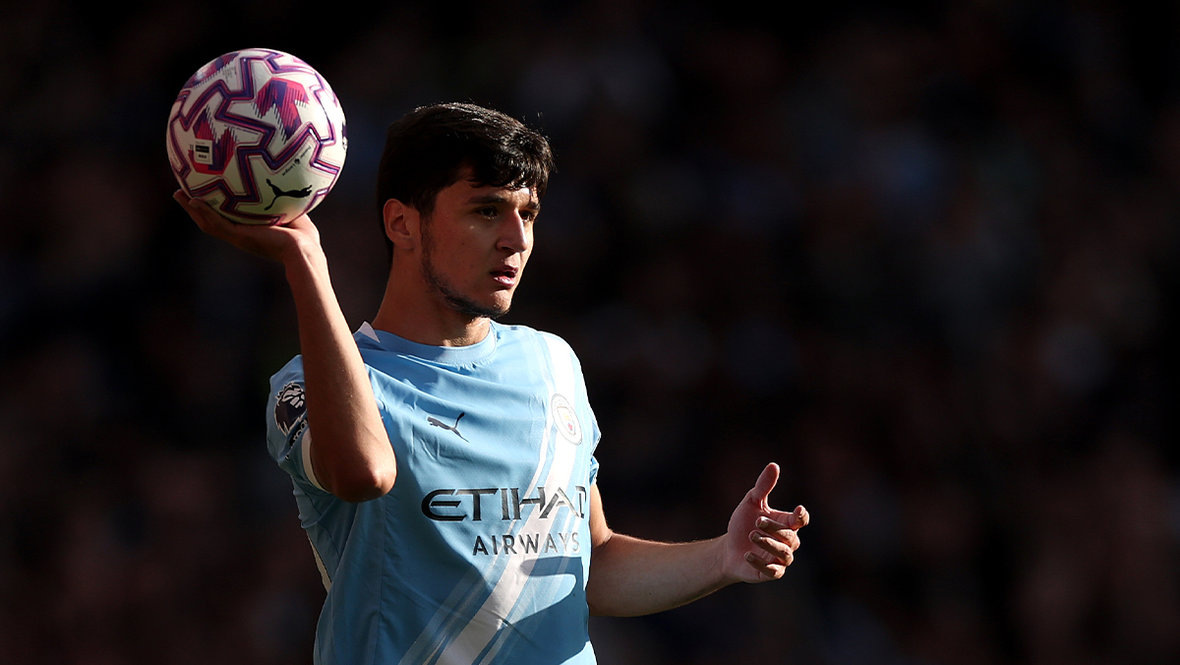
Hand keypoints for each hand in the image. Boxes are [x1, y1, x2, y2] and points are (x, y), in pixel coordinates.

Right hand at [172, 190, 320, 264]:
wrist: (303, 250)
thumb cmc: (303, 235)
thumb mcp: (290, 210)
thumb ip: (282, 197)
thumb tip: (284, 175)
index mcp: (250, 230)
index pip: (227, 218)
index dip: (213, 208)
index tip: (204, 194)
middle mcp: (240, 234)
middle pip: (211, 220)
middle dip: (195, 207)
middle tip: (181, 193)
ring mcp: (238, 237)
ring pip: (207, 223)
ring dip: (191, 209)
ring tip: (178, 194)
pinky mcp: (238, 237)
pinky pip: (216, 224)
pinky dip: (203, 213)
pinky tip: (192, 200)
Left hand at [722, 462, 808, 582]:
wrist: (728, 549)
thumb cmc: (743, 524)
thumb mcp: (751, 502)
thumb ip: (763, 486)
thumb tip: (774, 465)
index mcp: (786, 523)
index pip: (801, 520)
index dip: (801, 516)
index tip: (797, 511)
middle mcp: (788, 542)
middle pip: (790, 536)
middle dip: (774, 529)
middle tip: (757, 522)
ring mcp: (780, 559)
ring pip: (785, 554)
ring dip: (769, 544)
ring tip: (751, 535)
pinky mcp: (771, 573)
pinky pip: (773, 571)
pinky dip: (761, 563)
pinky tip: (748, 555)